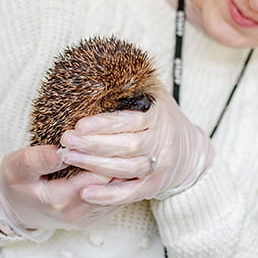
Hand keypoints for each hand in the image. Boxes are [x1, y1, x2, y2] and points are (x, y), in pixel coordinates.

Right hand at [0, 145, 117, 236]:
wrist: (14, 209)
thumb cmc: (15, 185)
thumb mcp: (15, 167)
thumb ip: (36, 159)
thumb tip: (60, 151)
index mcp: (60, 201)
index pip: (98, 174)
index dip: (105, 152)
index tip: (107, 134)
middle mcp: (79, 214)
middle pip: (114, 183)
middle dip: (119, 159)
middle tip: (125, 137)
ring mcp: (89, 218)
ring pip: (120, 190)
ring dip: (123, 169)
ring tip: (125, 146)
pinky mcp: (96, 217)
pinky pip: (117, 197)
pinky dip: (120, 179)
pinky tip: (120, 161)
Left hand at [59, 88, 213, 204]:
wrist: (191, 150)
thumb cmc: (160, 119)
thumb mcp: (153, 96)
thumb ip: (133, 85)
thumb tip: (102, 62)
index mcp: (158, 117)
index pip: (131, 121)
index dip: (105, 124)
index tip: (80, 124)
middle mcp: (161, 143)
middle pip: (126, 146)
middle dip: (93, 144)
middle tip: (66, 140)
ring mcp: (159, 166)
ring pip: (126, 168)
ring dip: (94, 166)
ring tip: (68, 158)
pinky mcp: (153, 186)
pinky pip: (130, 193)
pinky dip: (108, 196)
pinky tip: (85, 193)